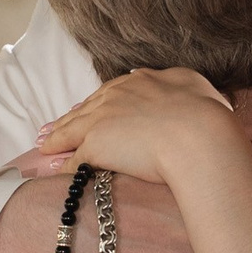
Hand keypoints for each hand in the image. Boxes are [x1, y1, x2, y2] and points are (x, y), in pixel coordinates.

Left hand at [34, 68, 238, 184]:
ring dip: (57, 139)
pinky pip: (76, 159)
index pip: (111, 92)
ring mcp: (103, 119)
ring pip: (72, 129)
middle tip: (53, 129)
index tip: (90, 109)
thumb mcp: (196, 85)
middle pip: (86, 108)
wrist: (198, 136)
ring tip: (45, 148)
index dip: (98, 103)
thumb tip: (178, 84)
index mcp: (141, 81)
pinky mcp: (96, 145)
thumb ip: (181, 83)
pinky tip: (58, 171)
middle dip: (69, 119)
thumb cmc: (206, 114)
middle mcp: (117, 95)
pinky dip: (65, 166)